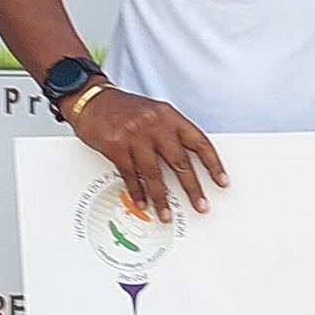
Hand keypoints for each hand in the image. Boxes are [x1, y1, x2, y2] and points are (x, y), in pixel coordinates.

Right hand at [66, 87, 226, 220]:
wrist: (93, 100)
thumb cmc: (126, 109)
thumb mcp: (156, 113)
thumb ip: (172, 133)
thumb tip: (188, 163)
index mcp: (170, 117)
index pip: (199, 142)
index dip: (213, 163)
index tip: (221, 181)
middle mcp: (156, 125)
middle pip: (180, 162)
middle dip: (192, 188)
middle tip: (200, 205)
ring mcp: (135, 136)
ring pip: (154, 173)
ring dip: (161, 198)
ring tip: (167, 214)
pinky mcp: (116, 147)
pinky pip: (130, 175)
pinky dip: (137, 192)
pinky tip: (143, 203)